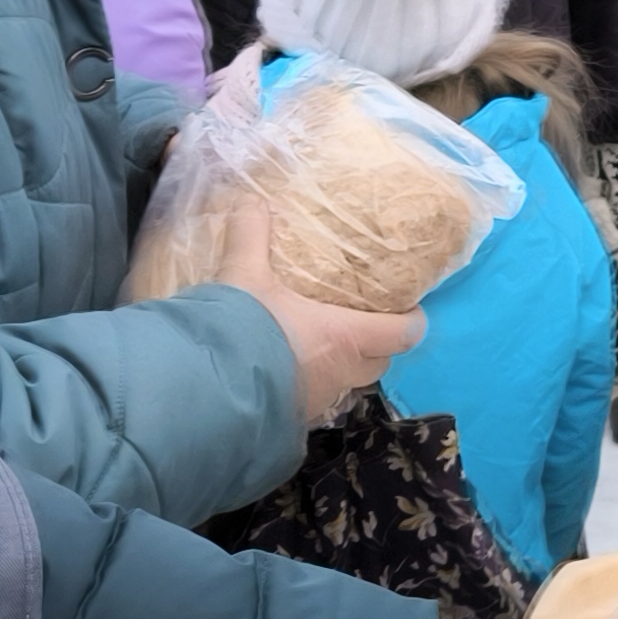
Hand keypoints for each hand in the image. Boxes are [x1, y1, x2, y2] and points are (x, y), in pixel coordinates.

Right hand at [212, 193, 422, 421]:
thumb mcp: (244, 275)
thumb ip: (251, 235)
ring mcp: (319, 401)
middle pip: (380, 360)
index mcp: (346, 338)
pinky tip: (288, 368)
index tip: (408, 306)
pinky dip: (311, 383)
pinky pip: (316, 400)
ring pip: (349, 383)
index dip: (411, 320)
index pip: (404, 334)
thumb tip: (252, 200)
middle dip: (377, 343)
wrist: (205, 390)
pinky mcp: (294, 418)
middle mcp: (342, 373)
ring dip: (344, 365)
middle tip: (361, 319)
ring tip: (323, 342)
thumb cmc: (242, 329)